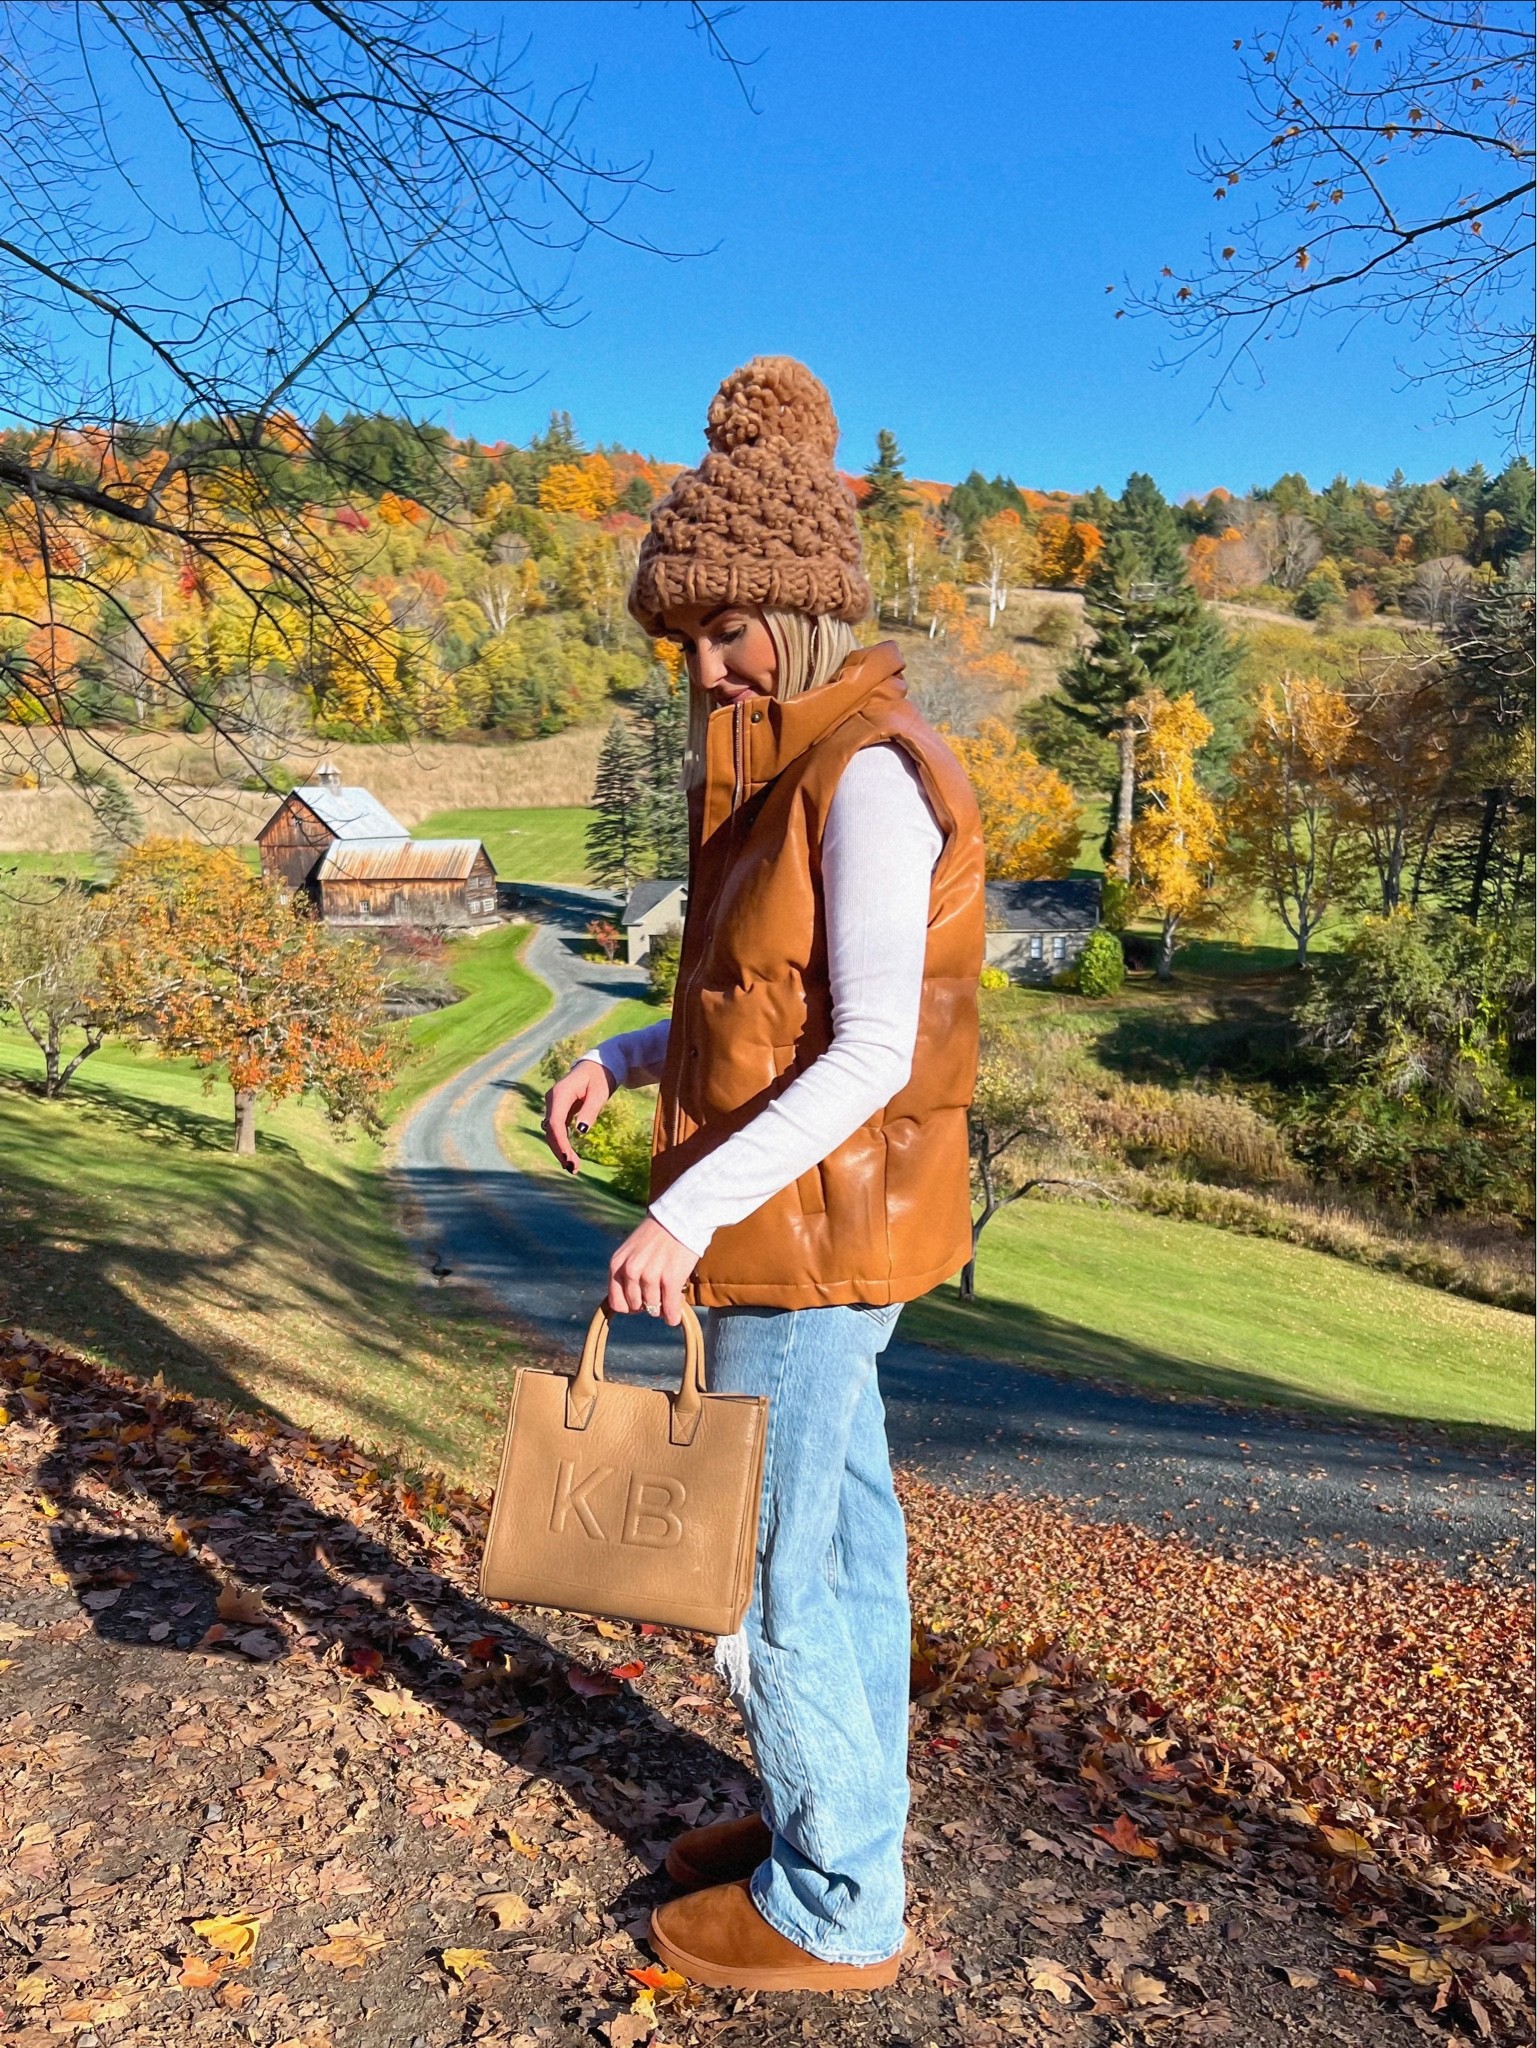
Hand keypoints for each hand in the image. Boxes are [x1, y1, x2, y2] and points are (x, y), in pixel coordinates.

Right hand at [542, 1058, 614, 1173]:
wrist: (598, 1066)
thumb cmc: (600, 1077)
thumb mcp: (599, 1093)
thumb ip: (590, 1110)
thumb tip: (581, 1131)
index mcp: (560, 1094)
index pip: (554, 1123)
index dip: (559, 1142)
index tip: (568, 1158)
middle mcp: (553, 1100)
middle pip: (551, 1131)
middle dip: (560, 1151)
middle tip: (574, 1169)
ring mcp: (554, 1106)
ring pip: (553, 1133)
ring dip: (561, 1150)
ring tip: (574, 1168)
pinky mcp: (559, 1111)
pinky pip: (557, 1130)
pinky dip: (563, 1144)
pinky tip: (570, 1158)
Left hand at [608, 1215, 697, 1325]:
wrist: (680, 1218)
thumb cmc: (657, 1234)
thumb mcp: (631, 1251)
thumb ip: (627, 1273)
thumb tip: (635, 1304)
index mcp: (617, 1264)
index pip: (616, 1302)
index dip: (629, 1306)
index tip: (640, 1302)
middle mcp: (630, 1271)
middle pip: (636, 1307)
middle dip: (647, 1305)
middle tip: (659, 1295)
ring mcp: (650, 1276)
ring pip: (653, 1309)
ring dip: (662, 1308)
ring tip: (669, 1296)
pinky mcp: (670, 1280)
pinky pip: (669, 1310)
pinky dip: (673, 1316)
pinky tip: (676, 1314)